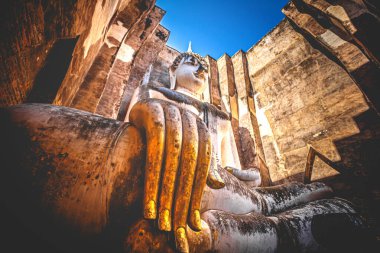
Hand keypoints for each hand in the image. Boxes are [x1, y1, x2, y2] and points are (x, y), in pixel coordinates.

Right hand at [129, 99, 223, 251]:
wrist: (144, 108)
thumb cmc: (166, 134)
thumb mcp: (184, 150)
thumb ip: (201, 166)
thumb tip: (220, 185)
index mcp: (202, 130)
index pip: (202, 167)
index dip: (197, 194)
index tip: (191, 222)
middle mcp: (191, 119)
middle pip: (189, 163)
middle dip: (181, 196)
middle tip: (173, 225)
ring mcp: (172, 112)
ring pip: (172, 157)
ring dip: (165, 190)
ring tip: (159, 217)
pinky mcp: (152, 110)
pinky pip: (154, 147)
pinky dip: (152, 173)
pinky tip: (148, 196)